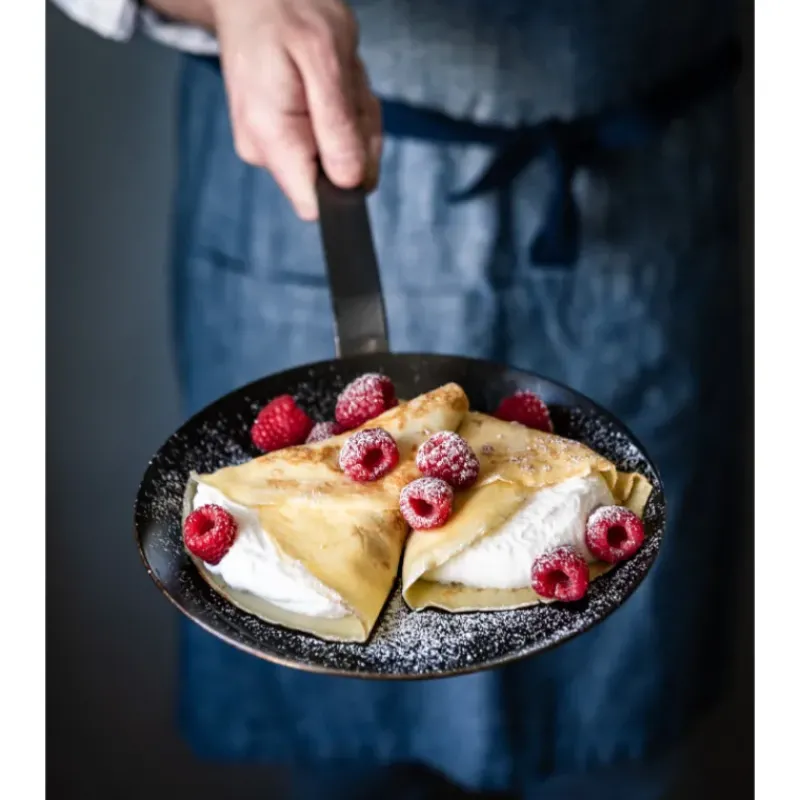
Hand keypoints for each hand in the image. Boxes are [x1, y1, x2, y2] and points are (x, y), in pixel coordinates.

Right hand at [201, 0, 379, 219]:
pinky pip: (329, 140)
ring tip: (334, 78)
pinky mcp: (284, 135)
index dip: (347, 184)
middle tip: (346, 91)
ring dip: (352, 119)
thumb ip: (338, 126)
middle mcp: (266, 151)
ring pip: (339, 158)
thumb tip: (350, 182)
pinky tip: (330, 82)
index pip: (315, 205)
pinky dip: (343, 112)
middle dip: (356, 137)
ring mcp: (273, 144)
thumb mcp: (327, 59)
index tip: (355, 139)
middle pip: (335, 181)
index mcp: (272, 138)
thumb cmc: (287, 10)